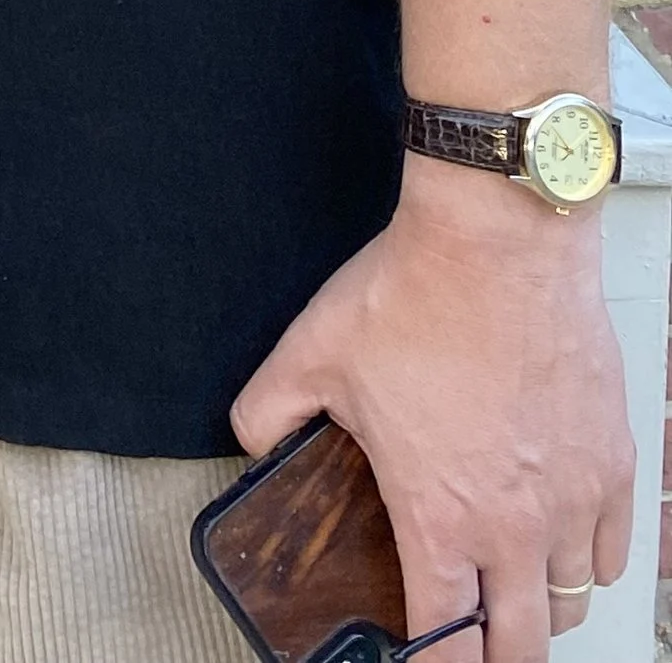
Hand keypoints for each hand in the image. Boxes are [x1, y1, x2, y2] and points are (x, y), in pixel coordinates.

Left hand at [232, 164, 631, 661]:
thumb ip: (269, 410)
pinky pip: (613, 551)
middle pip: (522, 646)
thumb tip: (249, 439)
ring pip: (571, 602)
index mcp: (439, 517)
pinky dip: (588, 561)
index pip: (445, 640)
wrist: (496, 241)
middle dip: (492, 656)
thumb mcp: (312, 353)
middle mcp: (513, 526)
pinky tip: (564, 544)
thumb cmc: (414, 294)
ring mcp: (572, 500)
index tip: (417, 655)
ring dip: (540, 607)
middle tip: (470, 639)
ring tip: (512, 590)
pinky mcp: (612, 463)